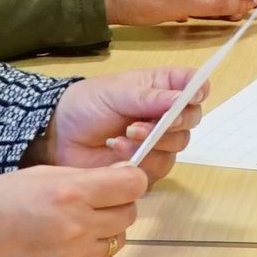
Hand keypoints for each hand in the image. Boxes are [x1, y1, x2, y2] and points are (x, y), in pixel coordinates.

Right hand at [0, 161, 149, 256]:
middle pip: (128, 213)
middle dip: (113, 207)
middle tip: (86, 208)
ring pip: (117, 240)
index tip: (119, 184)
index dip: (129, 181)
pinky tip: (69, 253)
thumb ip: (81, 177)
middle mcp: (79, 226)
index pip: (133, 185)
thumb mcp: (36, 176)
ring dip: (101, 234)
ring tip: (69, 232)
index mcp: (70, 193)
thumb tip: (123, 176)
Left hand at [44, 68, 199, 179]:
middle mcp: (164, 115)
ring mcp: (157, 143)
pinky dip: (139, 161)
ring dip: (151, 144)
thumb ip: (150, 98)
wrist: (58, 135)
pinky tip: (117, 153)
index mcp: (161, 88)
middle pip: (190, 122)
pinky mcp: (145, 167)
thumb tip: (183, 98)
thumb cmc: (87, 104)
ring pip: (176, 148)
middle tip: (143, 125)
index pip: (194, 87)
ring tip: (122, 138)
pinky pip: (157, 169)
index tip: (191, 97)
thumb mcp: (116, 92)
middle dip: (171, 124)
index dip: (198, 92)